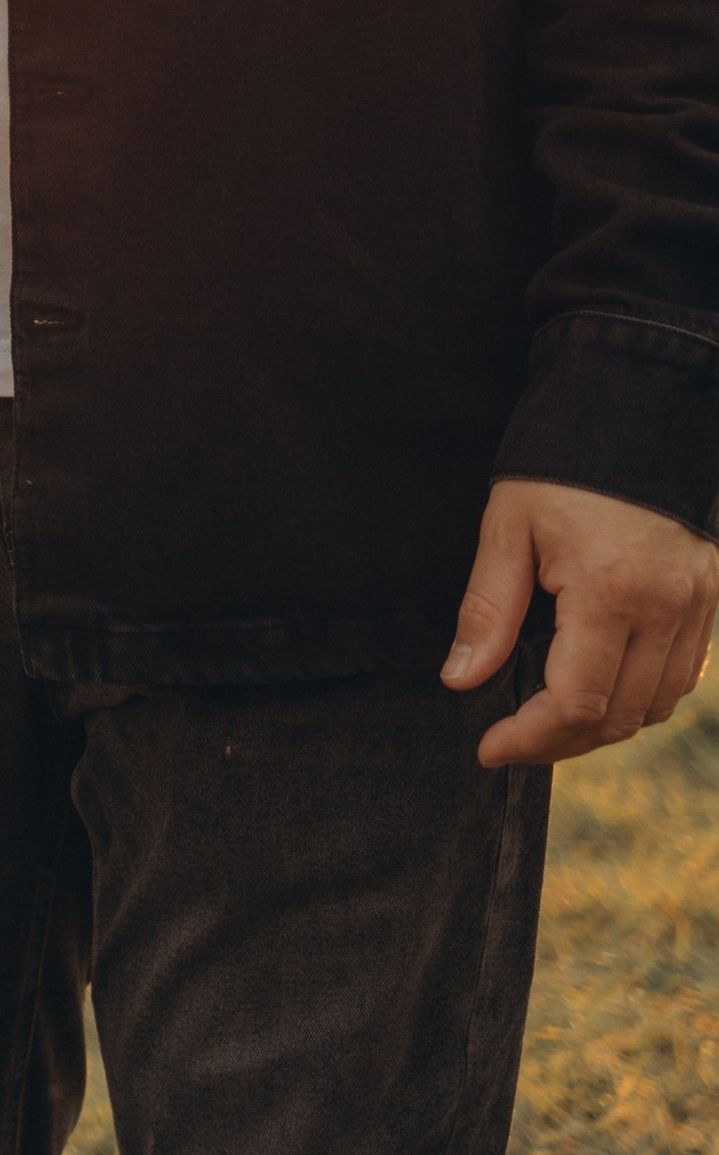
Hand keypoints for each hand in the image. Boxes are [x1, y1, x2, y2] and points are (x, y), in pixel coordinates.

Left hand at [444, 477, 717, 766]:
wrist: (634, 407)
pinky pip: (683, 676)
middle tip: (511, 738)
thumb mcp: (508, 526)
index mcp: (611, 592)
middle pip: (619, 718)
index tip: (489, 747)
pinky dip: (643, 697)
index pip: (575, 703)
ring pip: (656, 706)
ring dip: (604, 725)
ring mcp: (698, 605)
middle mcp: (667, 608)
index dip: (529, 739)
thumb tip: (460, 680)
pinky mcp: (712, 597)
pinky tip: (602, 686)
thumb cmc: (560, 463)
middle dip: (560, 741)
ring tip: (550, 718)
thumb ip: (487, 610)